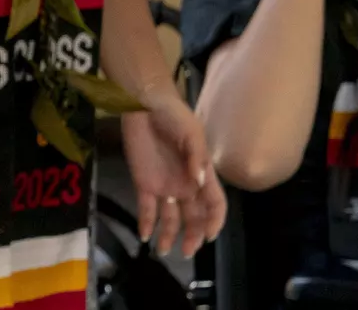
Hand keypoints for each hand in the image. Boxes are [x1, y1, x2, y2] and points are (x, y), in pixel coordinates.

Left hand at [122, 92, 225, 257]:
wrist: (143, 105)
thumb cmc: (173, 116)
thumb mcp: (191, 133)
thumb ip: (196, 157)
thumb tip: (200, 181)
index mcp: (202, 175)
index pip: (215, 204)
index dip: (215, 221)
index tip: (209, 235)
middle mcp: (185, 185)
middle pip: (193, 217)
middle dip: (192, 236)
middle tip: (187, 251)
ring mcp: (164, 185)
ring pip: (170, 218)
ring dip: (169, 236)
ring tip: (164, 251)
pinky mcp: (143, 183)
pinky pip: (146, 208)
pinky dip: (146, 223)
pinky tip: (144, 236)